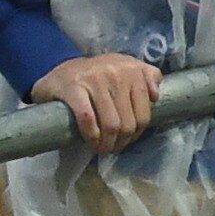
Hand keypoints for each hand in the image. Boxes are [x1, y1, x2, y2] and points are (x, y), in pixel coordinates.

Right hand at [32, 52, 163, 153]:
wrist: (58, 71)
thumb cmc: (95, 75)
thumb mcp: (124, 68)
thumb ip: (145, 76)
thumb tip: (156, 95)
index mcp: (131, 69)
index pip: (144, 114)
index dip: (136, 134)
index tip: (127, 140)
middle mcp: (115, 72)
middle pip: (128, 123)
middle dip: (120, 142)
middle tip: (112, 147)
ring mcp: (94, 79)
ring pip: (111, 124)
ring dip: (106, 144)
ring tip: (101, 148)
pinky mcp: (73, 88)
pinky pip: (88, 119)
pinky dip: (91, 136)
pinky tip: (90, 141)